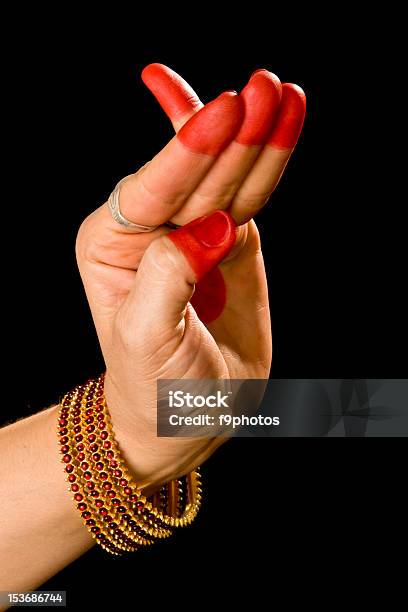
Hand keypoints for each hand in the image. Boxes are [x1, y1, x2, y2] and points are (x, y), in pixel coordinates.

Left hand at [76, 64, 305, 488]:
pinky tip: (281, 121)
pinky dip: (269, 163)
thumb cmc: (155, 384)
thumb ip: (170, 278)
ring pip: (230, 178)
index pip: (153, 189)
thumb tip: (214, 226)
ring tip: (283, 94)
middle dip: (231, 134)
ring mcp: (194, 230)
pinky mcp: (230, 239)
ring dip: (258, 137)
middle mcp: (150, 228)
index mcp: (113, 243)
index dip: (189, 151)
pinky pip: (251, 196)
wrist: (184, 413)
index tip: (227, 111)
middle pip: (196, 175)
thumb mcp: (149, 340)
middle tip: (266, 88)